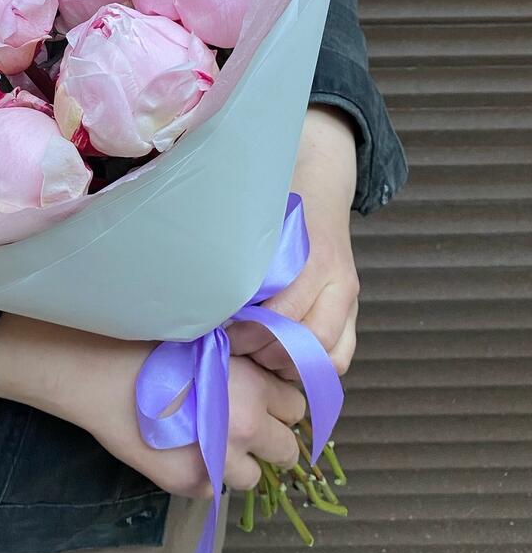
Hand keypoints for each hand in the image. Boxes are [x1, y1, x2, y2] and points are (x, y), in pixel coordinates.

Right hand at [0, 314, 305, 496]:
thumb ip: (240, 360)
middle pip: (288, 449)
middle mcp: (246, 426)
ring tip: (211, 441)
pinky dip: (203, 473)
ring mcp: (218, 459)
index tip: (262, 397)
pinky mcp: (188, 482)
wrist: (98, 368)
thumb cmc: (148, 340)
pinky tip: (179, 449)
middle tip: (241, 423)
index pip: (296, 406)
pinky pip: (212, 488)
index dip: (278, 402)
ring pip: (254, 477)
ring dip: (239, 462)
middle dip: (270, 438)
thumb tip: (259, 372)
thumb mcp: (206, 335)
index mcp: (255, 386)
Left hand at [228, 105, 359, 378]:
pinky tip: (280, 358)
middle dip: (265, 350)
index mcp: (313, 256)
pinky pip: (342, 355)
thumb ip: (236, 249)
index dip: (248, 330)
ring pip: (329, 354)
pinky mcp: (353, 311)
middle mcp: (337, 280)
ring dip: (287, 363)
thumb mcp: (255, 218)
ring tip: (254, 355)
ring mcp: (349, 298)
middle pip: (307, 339)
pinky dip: (312, 366)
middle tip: (232, 346)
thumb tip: (198, 286)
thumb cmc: (278, 203)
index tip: (220, 330)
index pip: (284, 312)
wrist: (320, 185)